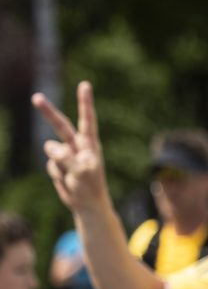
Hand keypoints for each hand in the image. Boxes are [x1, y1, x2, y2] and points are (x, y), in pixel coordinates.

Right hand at [34, 83, 110, 214]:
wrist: (87, 204)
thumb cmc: (90, 187)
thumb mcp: (82, 173)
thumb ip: (67, 158)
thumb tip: (50, 146)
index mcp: (90, 144)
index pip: (87, 120)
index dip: (85, 103)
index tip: (85, 85)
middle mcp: (78, 145)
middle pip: (60, 126)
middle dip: (48, 112)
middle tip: (36, 97)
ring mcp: (65, 154)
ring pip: (51, 152)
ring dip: (58, 165)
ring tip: (72, 177)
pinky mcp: (56, 164)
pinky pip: (49, 165)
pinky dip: (56, 175)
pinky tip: (66, 181)